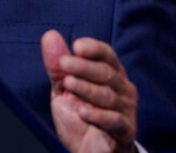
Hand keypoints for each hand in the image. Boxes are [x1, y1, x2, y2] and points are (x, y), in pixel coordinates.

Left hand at [41, 30, 138, 152]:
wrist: (87, 148)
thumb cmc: (78, 115)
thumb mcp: (63, 88)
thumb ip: (57, 65)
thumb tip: (49, 35)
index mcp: (110, 74)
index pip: (107, 55)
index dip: (94, 49)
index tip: (76, 47)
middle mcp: (123, 88)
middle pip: (107, 73)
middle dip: (84, 67)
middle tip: (63, 64)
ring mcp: (126, 110)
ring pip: (109, 95)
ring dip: (87, 89)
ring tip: (68, 84)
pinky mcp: (125, 131)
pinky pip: (115, 121)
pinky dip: (98, 115)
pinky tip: (82, 111)